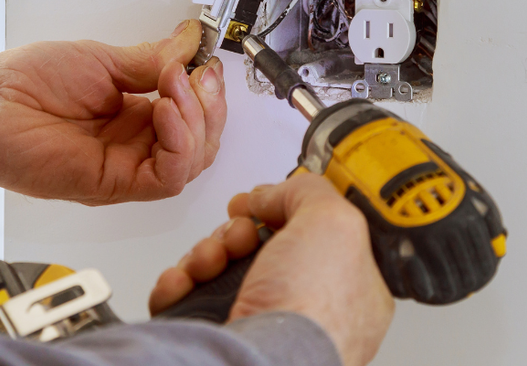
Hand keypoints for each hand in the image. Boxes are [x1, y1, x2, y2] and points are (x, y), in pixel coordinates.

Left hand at [0, 20, 226, 204]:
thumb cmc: (30, 83)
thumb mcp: (102, 60)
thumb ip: (151, 59)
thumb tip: (189, 41)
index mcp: (136, 116)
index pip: (194, 116)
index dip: (207, 93)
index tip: (205, 62)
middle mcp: (136, 145)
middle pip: (202, 142)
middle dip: (210, 106)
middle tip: (198, 74)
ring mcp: (128, 166)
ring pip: (192, 162)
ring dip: (196, 121)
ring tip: (173, 85)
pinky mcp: (115, 184)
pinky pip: (167, 177)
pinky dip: (178, 143)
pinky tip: (165, 111)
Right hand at [149, 174, 394, 365]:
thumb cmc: (312, 314)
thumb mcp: (334, 222)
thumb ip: (309, 192)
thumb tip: (274, 193)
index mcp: (347, 286)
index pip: (313, 233)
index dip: (284, 210)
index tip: (265, 199)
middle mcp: (303, 308)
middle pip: (258, 245)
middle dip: (237, 229)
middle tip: (239, 235)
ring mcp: (258, 324)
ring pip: (220, 267)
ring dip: (205, 251)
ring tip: (210, 262)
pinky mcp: (217, 335)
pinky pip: (187, 296)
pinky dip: (179, 282)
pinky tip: (184, 281)